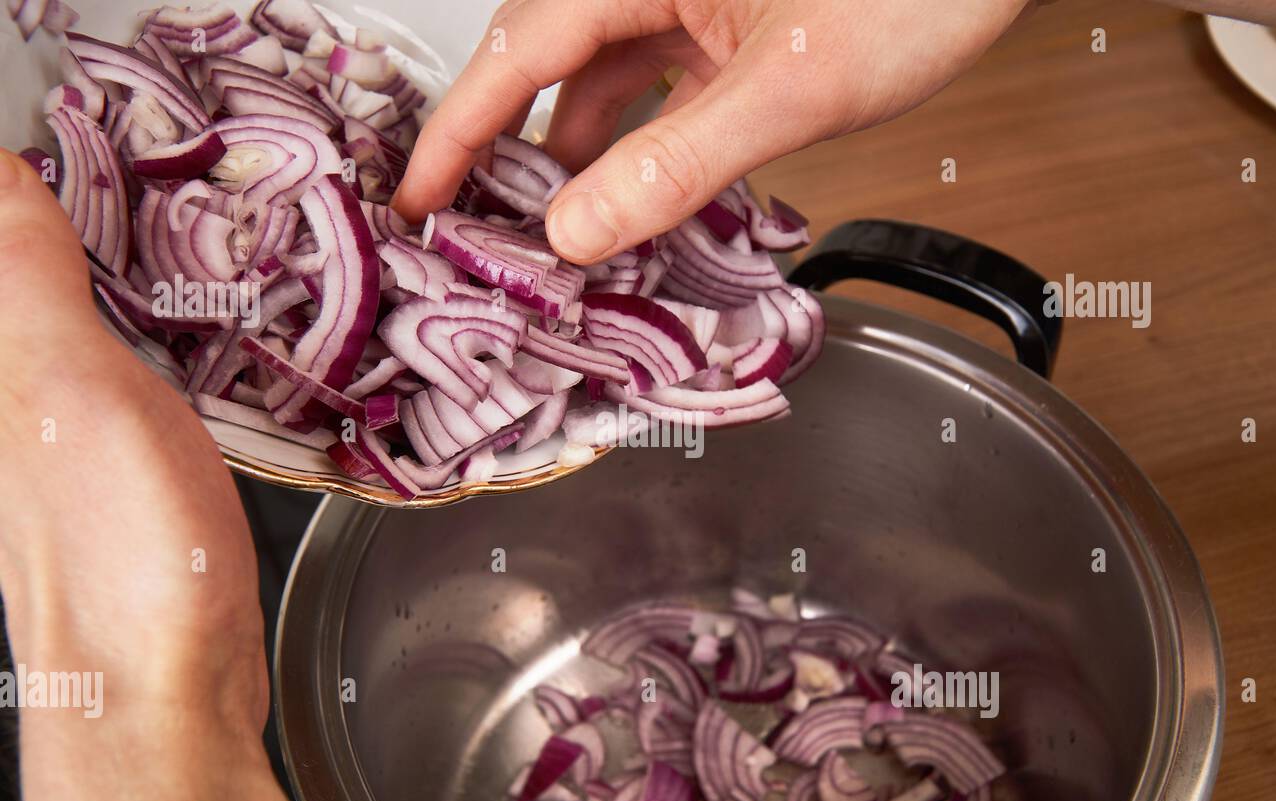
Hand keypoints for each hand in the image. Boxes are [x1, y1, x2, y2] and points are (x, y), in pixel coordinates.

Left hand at [0, 149, 317, 800]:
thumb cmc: (119, 556)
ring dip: (112, 266)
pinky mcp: (99, 459)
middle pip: (28, 277)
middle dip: (75, 218)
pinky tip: (188, 317)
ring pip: (63, 312)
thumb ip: (24, 276)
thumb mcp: (64, 387)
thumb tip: (0, 173)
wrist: (164, 686)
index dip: (29, 180)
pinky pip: (105, 358)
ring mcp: (43, 429)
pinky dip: (144, 323)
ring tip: (176, 232)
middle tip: (149, 187)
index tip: (89, 152)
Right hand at [392, 0, 1030, 262]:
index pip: (517, 47)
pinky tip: (638, 204)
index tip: (417, 197)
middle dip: (509, 150)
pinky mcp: (734, 30)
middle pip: (548, 64)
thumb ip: (679, 161)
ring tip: (553, 238)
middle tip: (473, 230)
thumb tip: (578, 228)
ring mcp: (698, 3)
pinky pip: (664, 93)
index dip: (458, 130)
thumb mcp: (793, 86)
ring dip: (578, 160)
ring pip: (605, 83)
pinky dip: (645, 151)